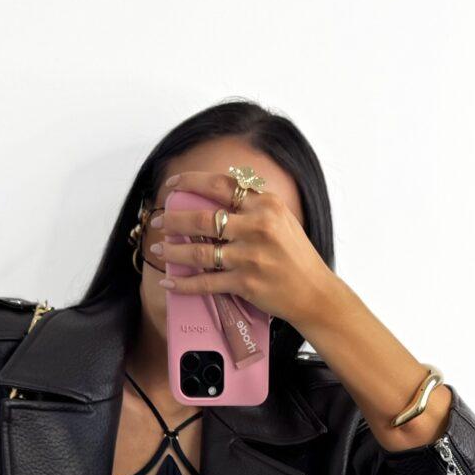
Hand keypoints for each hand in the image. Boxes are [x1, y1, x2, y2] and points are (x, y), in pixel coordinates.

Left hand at [148, 169, 337, 333]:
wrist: (314, 293)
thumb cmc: (296, 257)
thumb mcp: (281, 219)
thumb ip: (252, 207)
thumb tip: (216, 199)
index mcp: (266, 205)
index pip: (221, 185)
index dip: (191, 182)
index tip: (172, 186)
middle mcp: (258, 227)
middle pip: (203, 217)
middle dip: (174, 219)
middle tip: (159, 222)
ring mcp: (251, 256)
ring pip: (200, 251)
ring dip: (174, 252)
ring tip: (159, 250)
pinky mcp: (246, 283)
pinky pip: (207, 283)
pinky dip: (184, 285)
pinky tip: (169, 284)